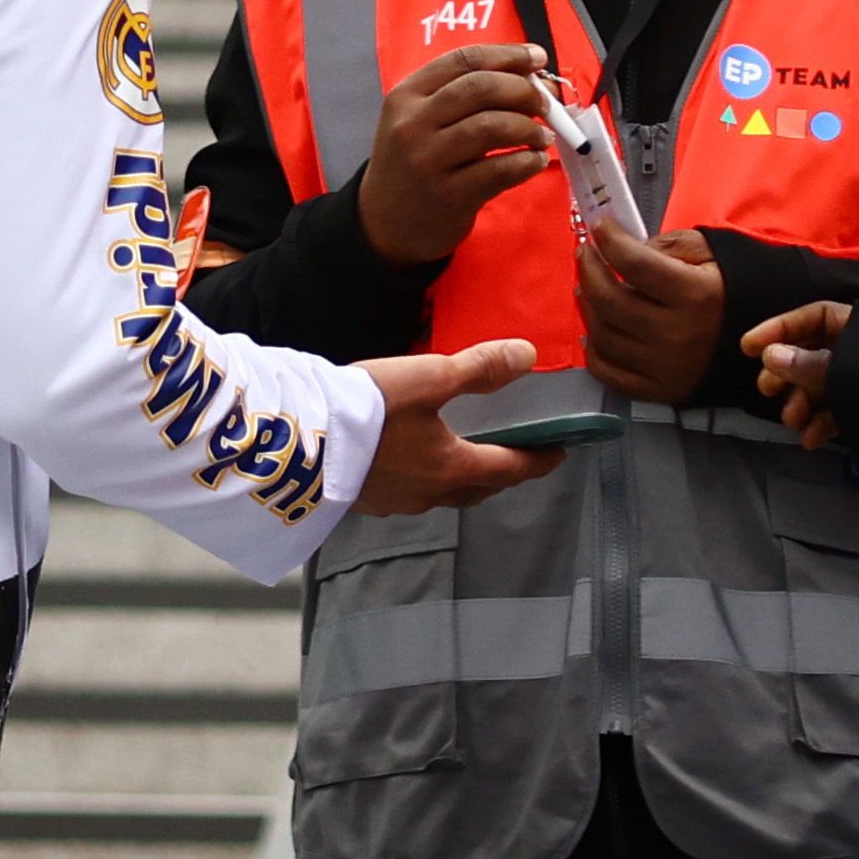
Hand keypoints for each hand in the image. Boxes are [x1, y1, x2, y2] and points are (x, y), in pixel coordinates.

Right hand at [348, 337, 548, 517]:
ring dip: (460, 482)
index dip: (536, 462)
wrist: (301, 444)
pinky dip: (423, 482)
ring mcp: (395, 502)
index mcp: (452, 467)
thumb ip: (479, 368)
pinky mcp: (366, 501)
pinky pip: (409, 495)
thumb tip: (527, 355)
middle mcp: (429, 493)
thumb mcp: (429, 378)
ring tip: (462, 463)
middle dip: (500, 476)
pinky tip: (409, 467)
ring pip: (442, 496)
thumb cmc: (371, 411)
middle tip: (513, 462)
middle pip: (477, 489)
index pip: (508, 469)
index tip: (556, 455)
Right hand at [349, 44, 554, 267]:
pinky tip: (534, 161)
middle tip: (544, 103)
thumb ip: (462, 96)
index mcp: (406, 95)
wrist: (383, 224)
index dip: (508, 55)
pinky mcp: (449, 195)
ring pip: (492, 126)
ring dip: (529, 128)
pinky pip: (500, 170)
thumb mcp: (418, 121)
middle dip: (523, 90)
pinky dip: (527, 162)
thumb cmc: (411, 164)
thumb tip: (532, 79)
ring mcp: (429, 161)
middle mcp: (413, 123)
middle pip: (481, 88)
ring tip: (541, 136)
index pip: (463, 60)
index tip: (537, 58)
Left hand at [575, 223, 730, 405]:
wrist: (765, 339)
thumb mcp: (711, 252)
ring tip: (587, 287)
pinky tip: (594, 331)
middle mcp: (677, 334)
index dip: (609, 240)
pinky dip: (594, 352)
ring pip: (604, 337)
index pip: (634, 264)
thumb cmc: (733, 290)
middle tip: (585, 254)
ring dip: (587, 307)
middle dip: (588, 270)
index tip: (598, 226)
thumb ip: (668, 245)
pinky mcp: (660, 391)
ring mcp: (666, 367)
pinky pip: (610, 374)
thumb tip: (624, 248)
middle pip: (610, 301)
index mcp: (694, 295)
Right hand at [742, 297, 854, 442]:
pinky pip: (834, 411)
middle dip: (785, 374)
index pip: (813, 317)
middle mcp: (857, 350)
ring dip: (799, 403)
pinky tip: (810, 439)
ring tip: (792, 420)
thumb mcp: (849, 371)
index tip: (748, 347)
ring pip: (818, 386)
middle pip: (810, 353)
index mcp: (858, 328)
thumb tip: (770, 356)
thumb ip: (809, 364)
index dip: (779, 328)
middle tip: (766, 390)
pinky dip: (819, 424)